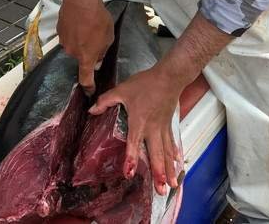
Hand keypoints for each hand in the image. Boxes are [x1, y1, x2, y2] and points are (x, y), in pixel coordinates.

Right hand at [57, 0, 113, 93]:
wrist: (81, 1)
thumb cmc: (98, 20)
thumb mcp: (108, 37)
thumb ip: (102, 51)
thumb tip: (98, 57)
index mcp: (86, 58)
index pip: (85, 79)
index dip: (88, 87)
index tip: (89, 91)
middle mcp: (72, 53)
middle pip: (80, 57)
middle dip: (87, 51)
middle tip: (95, 38)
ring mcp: (63, 42)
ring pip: (74, 45)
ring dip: (80, 40)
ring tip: (87, 26)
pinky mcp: (59, 30)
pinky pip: (68, 35)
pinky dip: (74, 31)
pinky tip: (79, 20)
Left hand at [88, 66, 181, 194]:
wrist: (169, 77)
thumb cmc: (145, 83)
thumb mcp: (122, 90)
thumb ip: (105, 101)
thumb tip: (91, 110)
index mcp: (139, 122)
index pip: (134, 144)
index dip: (130, 159)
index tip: (129, 174)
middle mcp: (152, 130)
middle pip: (156, 155)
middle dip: (158, 173)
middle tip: (161, 190)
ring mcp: (163, 129)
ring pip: (166, 153)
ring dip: (169, 170)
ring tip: (171, 185)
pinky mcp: (169, 125)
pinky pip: (172, 143)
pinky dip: (174, 155)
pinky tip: (178, 164)